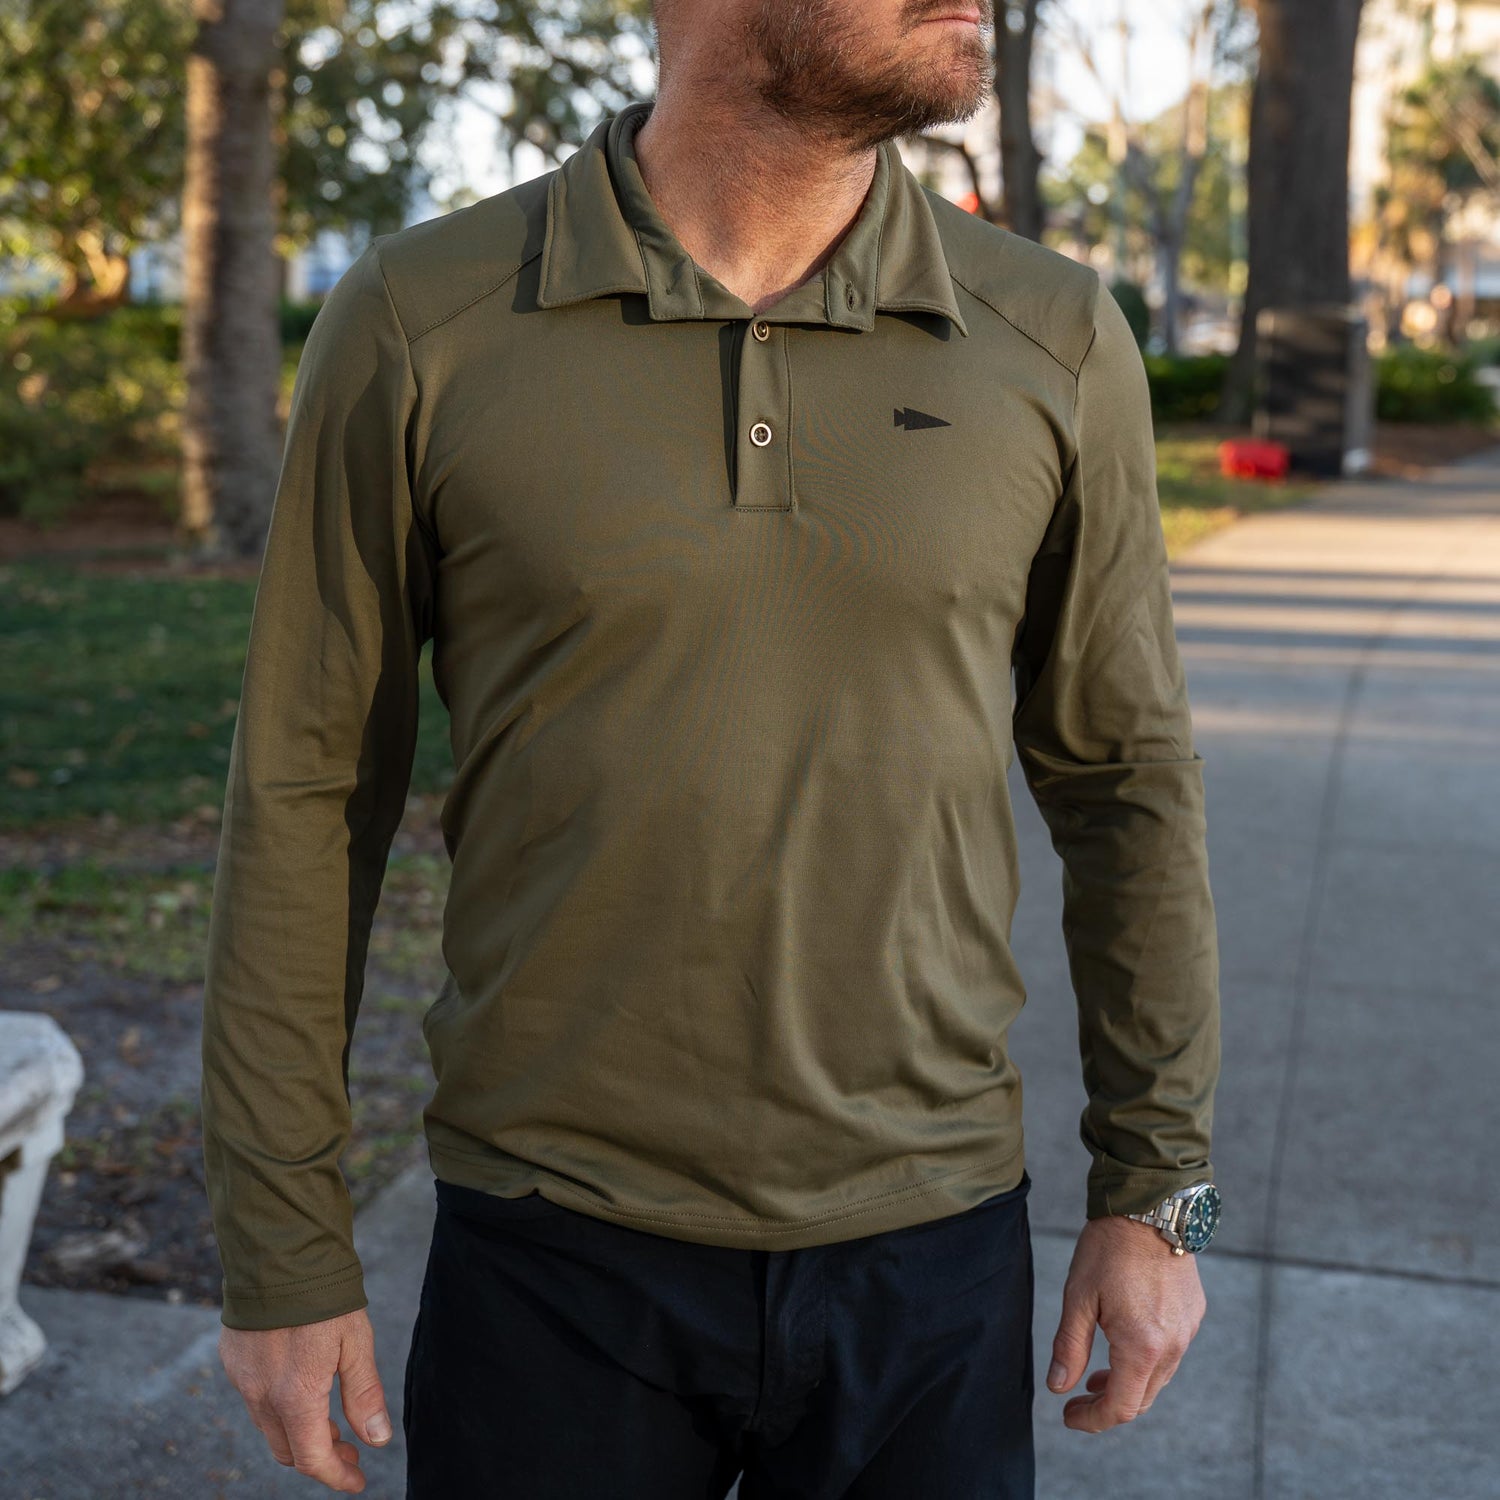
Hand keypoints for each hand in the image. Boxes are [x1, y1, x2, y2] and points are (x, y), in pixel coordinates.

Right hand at [218, 1307, 391, 1491]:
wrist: (279, 1253)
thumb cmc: (324, 1296)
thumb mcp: (356, 1343)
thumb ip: (364, 1394)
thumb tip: (377, 1440)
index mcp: (294, 1397)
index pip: (313, 1459)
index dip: (336, 1476)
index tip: (357, 1481)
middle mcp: (261, 1396)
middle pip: (288, 1450)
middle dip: (319, 1457)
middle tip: (348, 1449)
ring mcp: (242, 1378)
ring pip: (269, 1426)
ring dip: (298, 1431)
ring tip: (328, 1419)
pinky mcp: (232, 1359)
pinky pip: (253, 1397)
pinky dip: (277, 1404)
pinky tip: (299, 1384)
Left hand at [1045, 1214, 1206, 1432]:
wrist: (1150, 1207)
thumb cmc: (1109, 1248)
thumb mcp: (1078, 1297)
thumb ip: (1069, 1346)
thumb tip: (1058, 1387)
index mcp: (1142, 1347)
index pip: (1121, 1407)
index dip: (1092, 1418)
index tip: (1068, 1415)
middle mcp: (1172, 1346)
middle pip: (1142, 1399)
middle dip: (1108, 1404)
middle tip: (1077, 1397)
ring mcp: (1187, 1331)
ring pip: (1158, 1378)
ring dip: (1127, 1383)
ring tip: (1097, 1375)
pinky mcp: (1193, 1314)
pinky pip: (1170, 1353)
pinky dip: (1146, 1361)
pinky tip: (1123, 1344)